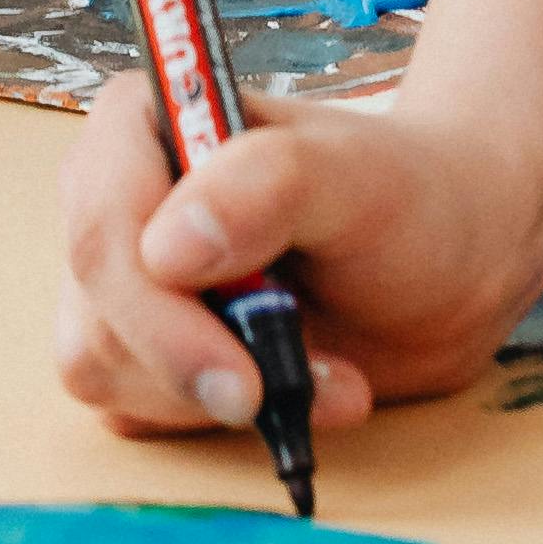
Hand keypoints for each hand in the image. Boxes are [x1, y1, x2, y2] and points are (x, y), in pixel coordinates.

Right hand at [55, 84, 542, 451]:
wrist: (444, 262)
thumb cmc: (404, 200)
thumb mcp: (357, 177)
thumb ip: (269, 186)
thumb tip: (167, 249)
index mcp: (145, 124)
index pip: (104, 226)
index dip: (155, 310)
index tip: (241, 373)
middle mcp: (115, 199)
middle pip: (97, 311)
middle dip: (194, 367)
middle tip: (294, 390)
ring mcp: (122, 281)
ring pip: (105, 370)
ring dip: (215, 398)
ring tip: (327, 379)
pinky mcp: (139, 349)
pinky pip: (137, 408)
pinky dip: (214, 419)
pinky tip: (296, 392)